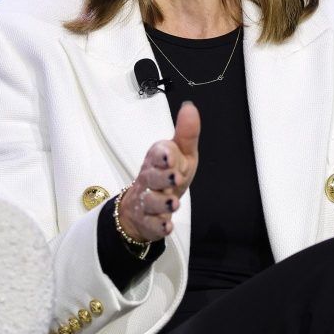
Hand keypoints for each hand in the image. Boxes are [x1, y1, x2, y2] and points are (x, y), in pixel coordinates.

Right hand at [119, 101, 199, 242]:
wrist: (143, 207)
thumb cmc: (166, 175)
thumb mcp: (181, 154)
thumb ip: (186, 134)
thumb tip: (190, 107)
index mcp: (156, 159)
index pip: (156, 154)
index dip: (163, 155)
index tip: (170, 155)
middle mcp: (148, 179)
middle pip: (151, 177)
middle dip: (162, 177)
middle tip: (175, 177)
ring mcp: (146, 200)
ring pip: (150, 201)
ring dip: (161, 203)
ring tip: (173, 203)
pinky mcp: (147, 221)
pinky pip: (150, 225)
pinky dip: (158, 226)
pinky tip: (166, 226)